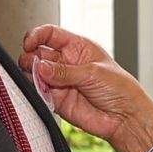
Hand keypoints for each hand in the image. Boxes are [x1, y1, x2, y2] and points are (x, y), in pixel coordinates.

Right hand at [21, 26, 152, 151]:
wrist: (124, 117)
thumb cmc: (119, 89)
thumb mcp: (93, 73)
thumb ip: (64, 71)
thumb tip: (40, 66)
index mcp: (77, 47)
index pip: (50, 34)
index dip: (36, 36)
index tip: (28, 43)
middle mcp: (66, 62)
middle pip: (37, 53)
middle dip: (32, 58)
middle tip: (37, 67)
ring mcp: (60, 81)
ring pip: (34, 73)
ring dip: (33, 76)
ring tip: (44, 82)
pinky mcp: (56, 99)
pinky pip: (38, 93)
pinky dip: (36, 92)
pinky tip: (44, 93)